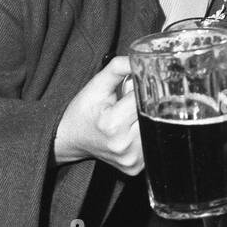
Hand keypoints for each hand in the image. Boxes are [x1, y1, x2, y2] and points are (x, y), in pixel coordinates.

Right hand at [54, 56, 141, 173]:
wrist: (71, 139)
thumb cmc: (83, 112)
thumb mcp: (95, 86)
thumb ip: (117, 68)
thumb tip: (140, 59)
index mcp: (112, 124)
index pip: (142, 99)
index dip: (142, 88)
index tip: (138, 85)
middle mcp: (123, 145)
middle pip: (152, 114)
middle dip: (146, 104)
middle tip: (132, 101)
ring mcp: (131, 159)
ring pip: (155, 128)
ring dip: (148, 119)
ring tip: (130, 116)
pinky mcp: (136, 167)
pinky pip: (151, 143)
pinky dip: (146, 133)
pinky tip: (132, 129)